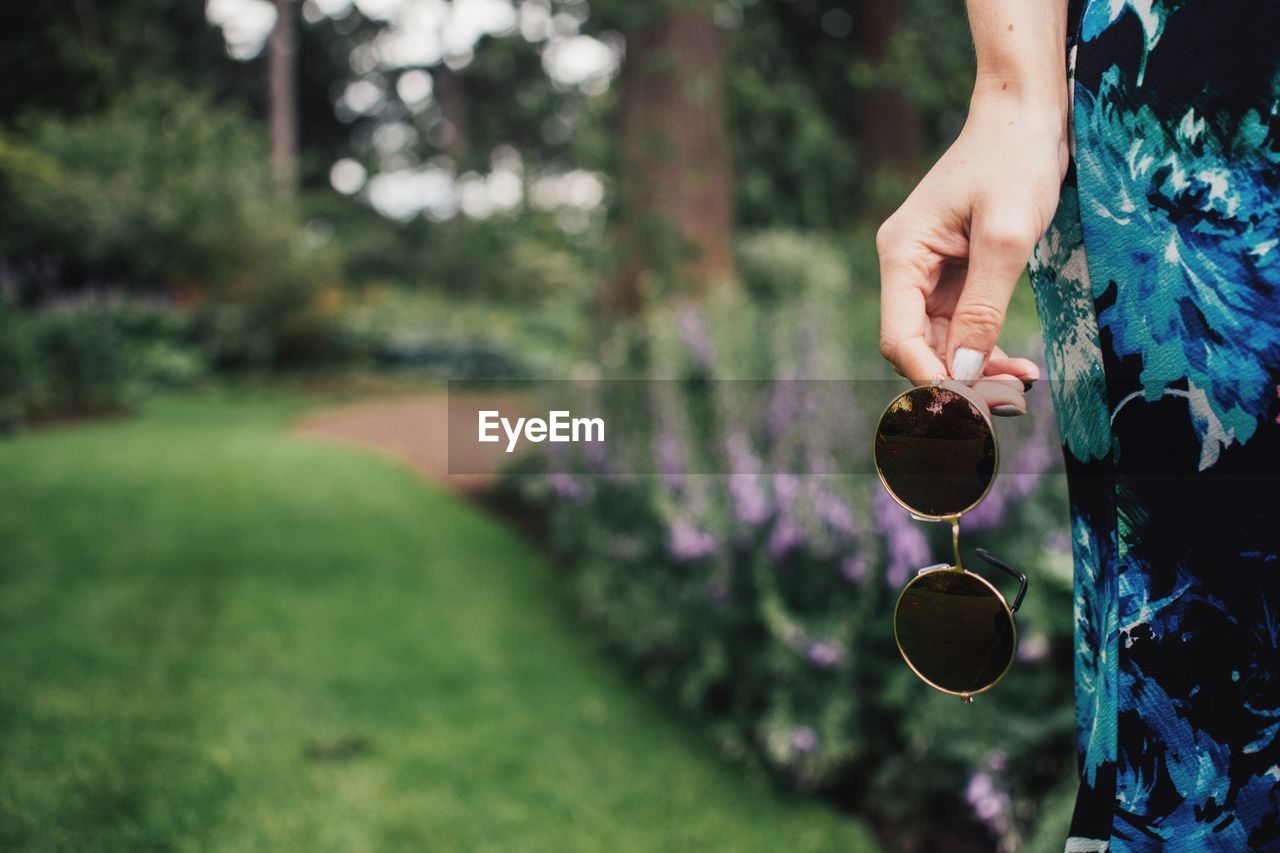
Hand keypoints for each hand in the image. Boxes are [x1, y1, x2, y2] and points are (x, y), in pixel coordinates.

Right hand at [876, 87, 1068, 415]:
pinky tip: (1018, 363)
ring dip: (977, 369)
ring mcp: (929, 272)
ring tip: (1022, 384)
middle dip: (958, 379)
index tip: (972, 405)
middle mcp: (906, 267)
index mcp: (902, 255)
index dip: (930, 377)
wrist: (1025, 113)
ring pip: (942, 342)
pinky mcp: (955, 272)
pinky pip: (962, 325)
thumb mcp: (1006, 236)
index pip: (900, 337)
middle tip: (1008, 404)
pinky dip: (987, 347)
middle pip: (918, 346)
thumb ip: (984, 307)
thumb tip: (965, 371)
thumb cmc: (1014, 160)